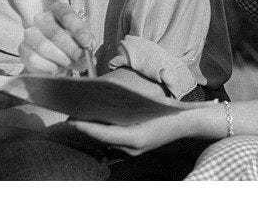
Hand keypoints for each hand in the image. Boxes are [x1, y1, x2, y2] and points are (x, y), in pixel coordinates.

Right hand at [19, 2, 94, 73]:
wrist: (54, 57)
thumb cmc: (70, 43)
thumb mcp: (82, 39)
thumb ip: (87, 40)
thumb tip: (88, 46)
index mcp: (58, 10)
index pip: (67, 16)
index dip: (79, 31)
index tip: (87, 43)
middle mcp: (42, 18)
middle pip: (57, 34)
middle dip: (73, 50)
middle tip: (83, 61)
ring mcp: (30, 33)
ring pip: (45, 47)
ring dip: (61, 59)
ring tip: (69, 64)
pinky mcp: (23, 48)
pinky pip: (34, 59)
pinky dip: (48, 66)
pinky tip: (56, 68)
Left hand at [67, 110, 202, 156]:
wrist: (187, 123)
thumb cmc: (168, 113)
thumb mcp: (147, 107)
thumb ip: (124, 111)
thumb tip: (101, 108)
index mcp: (134, 139)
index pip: (102, 134)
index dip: (85, 127)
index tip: (71, 120)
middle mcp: (131, 148)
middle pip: (101, 139)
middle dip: (86, 128)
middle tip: (70, 116)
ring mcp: (134, 150)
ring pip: (106, 141)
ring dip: (93, 130)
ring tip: (80, 117)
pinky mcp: (135, 148)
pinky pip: (114, 141)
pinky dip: (104, 132)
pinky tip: (98, 122)